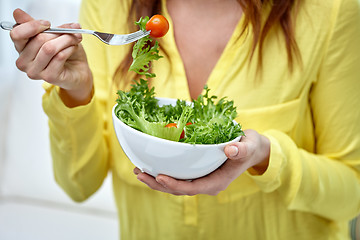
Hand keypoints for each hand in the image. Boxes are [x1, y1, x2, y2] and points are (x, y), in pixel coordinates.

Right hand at [10, 9, 92, 106]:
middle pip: (38, 39)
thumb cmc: (65, 52)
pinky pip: (59, 57)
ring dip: (66, 39)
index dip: (33, 26)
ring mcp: (35, 71)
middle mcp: (24, 62)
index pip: (16, 34)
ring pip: (49, 48)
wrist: (79, 71)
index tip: (48, 23)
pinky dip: (70, 49)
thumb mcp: (53, 35)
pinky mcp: (49, 77)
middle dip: (58, 32)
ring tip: (75, 38)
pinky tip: (73, 48)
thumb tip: (18, 13)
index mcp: (21, 48)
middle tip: (71, 31)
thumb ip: (39, 26)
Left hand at [134, 129, 269, 195]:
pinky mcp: (197, 173)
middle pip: (178, 189)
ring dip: (156, 180)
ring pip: (175, 185)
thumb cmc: (249, 148)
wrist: (252, 150)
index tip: (159, 176)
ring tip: (139, 171)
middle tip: (140, 174)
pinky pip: (178, 177)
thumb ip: (241, 150)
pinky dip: (163, 173)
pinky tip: (151, 166)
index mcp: (216, 182)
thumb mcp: (248, 146)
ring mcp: (201, 179)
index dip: (174, 185)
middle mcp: (206, 184)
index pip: (191, 188)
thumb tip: (230, 150)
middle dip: (158, 184)